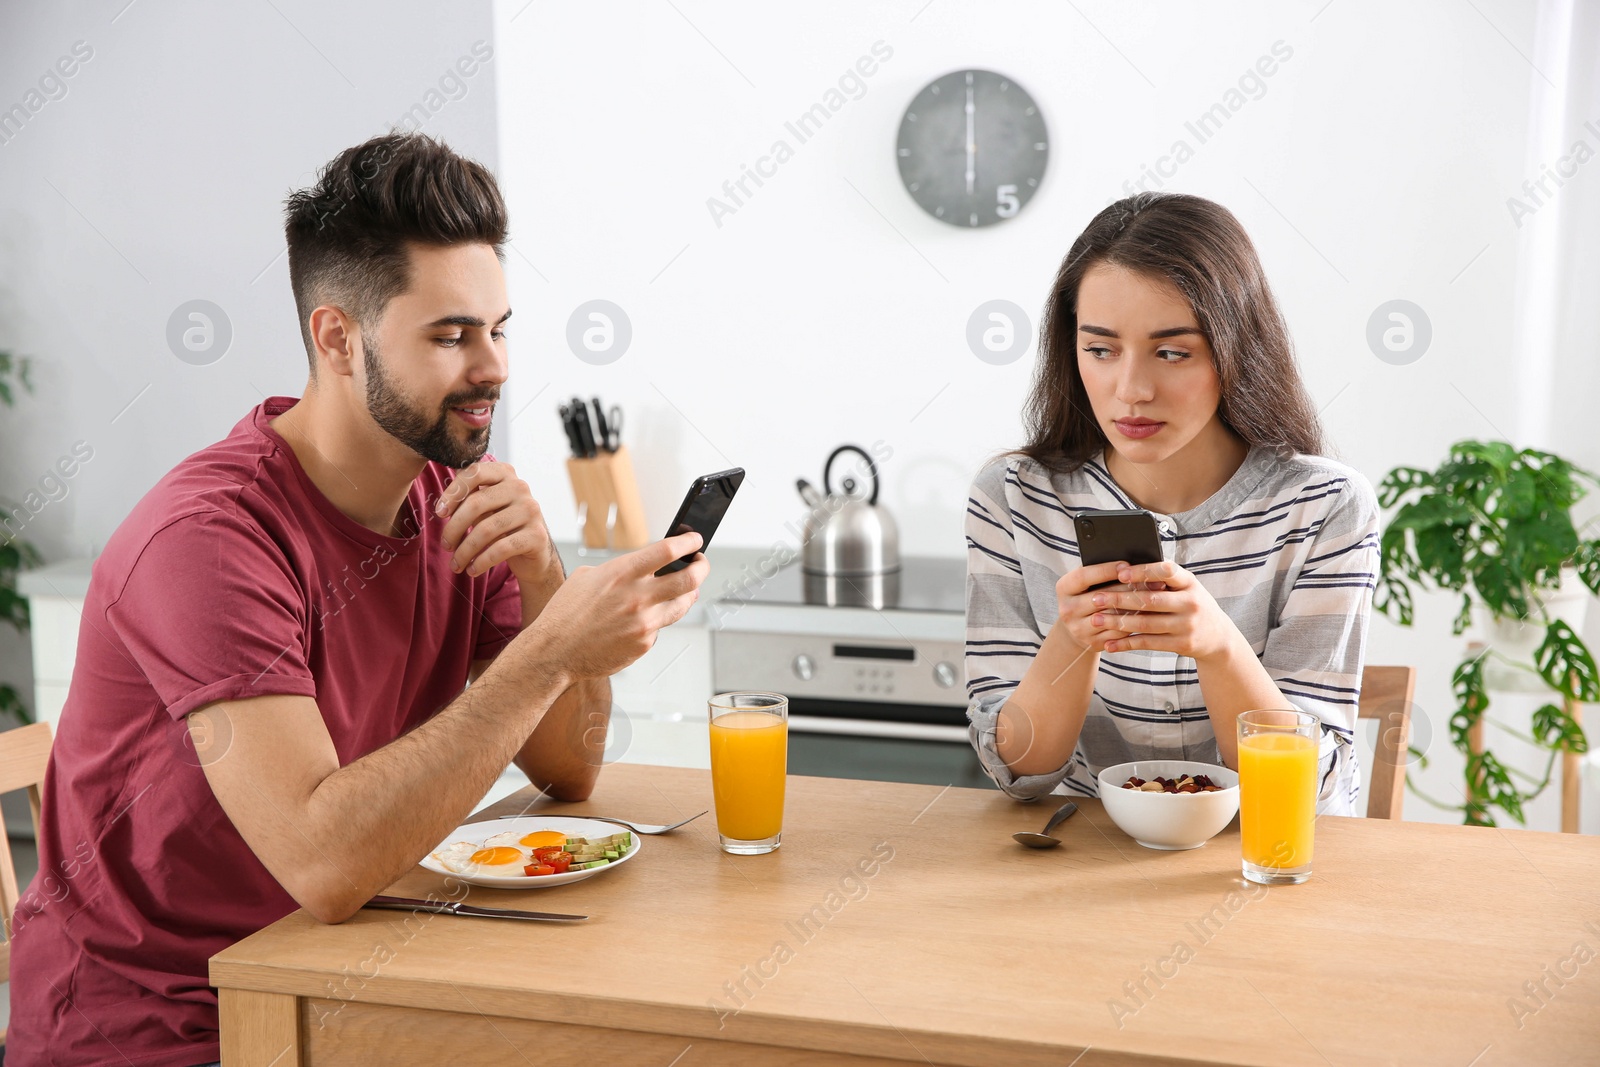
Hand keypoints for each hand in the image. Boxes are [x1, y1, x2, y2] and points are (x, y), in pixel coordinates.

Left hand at [434, 461, 559, 587]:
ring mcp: (530, 511)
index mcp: (505, 474)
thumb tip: (442, 505)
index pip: (474, 473)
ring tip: (456, 564)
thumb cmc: (503, 526)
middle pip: (476, 504)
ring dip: (465, 551)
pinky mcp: (536, 536)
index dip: (452, 493)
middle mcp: (520, 488)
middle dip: (454, 528)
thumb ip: (468, 497)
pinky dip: (481, 562)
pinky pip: (500, 549)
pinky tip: (472, 570)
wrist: (535, 553)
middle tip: (445, 545)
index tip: (439, 513)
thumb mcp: (486, 507)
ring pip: (486, 530)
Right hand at [524, 531, 708, 679]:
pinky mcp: (644, 644)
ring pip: (682, 605)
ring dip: (687, 595)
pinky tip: (643, 619)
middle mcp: (637, 597)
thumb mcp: (588, 578)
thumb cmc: (566, 613)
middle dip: (701, 568)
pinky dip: (656, 621)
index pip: (668, 551)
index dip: (689, 543)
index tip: (695, 541)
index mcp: (622, 573)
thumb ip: (620, 571)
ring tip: (686, 589)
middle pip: (689, 579)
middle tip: (700, 564)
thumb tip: (646, 568)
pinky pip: (660, 628)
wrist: (554, 651)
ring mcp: (644, 623)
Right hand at [1056, 562, 1145, 653]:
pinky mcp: (1093, 642)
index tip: (1126, 565)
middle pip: (1101, 598)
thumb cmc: (1087, 595)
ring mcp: (1079, 628)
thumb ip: (1099, 572)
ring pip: (1113, 616)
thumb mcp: (1085, 582)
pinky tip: (1150, 614)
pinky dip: (1135, 622)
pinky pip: (1119, 632)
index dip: (1105, 570)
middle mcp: (1067, 609)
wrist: (1077, 627)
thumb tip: (1129, 563)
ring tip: (1157, 597)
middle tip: (1153, 581)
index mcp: (1064, 588)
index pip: (1084, 576)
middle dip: (1129, 588)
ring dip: (1137, 606)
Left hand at [1077, 560, 1239, 660]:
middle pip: (1150, 600)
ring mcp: (1187, 625)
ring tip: (1097, 619)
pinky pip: (1148, 643)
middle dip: (1119, 599)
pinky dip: (1126, 643)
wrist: (1218, 637)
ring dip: (1117, 622)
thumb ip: (1164, 579)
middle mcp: (1191, 602)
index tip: (1120, 572)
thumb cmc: (1192, 604)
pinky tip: (1110, 643)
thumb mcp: (1187, 587)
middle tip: (1096, 598)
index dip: (1143, 571)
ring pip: (1145, 624)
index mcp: (1189, 582)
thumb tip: (1125, 569)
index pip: (1166, 571)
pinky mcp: (1182, 644)